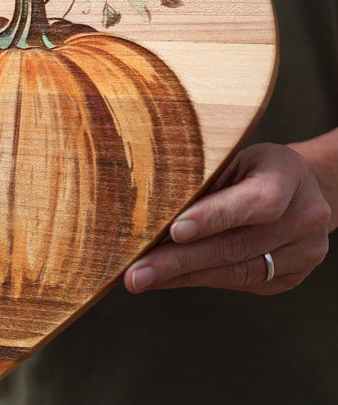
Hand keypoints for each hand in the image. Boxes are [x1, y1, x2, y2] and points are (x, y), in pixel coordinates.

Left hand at [123, 143, 330, 295]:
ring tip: (143, 278)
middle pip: (236, 245)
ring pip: (235, 271)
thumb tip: (153, 208)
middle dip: (180, 261)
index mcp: (288, 176)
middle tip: (137, 273)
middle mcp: (304, 217)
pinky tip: (169, 278)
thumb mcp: (232, 157)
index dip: (215, 217)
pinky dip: (199, 280)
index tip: (175, 231)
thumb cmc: (251, 167)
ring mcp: (303, 251)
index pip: (256, 202)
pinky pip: (240, 282)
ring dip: (182, 277)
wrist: (296, 187)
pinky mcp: (291, 276)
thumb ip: (205, 180)